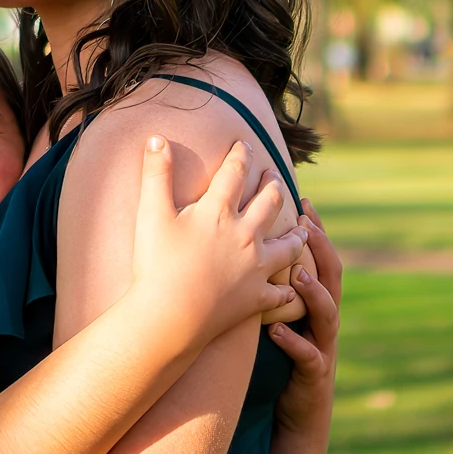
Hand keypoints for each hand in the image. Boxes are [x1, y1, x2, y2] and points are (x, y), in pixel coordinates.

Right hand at [130, 136, 306, 343]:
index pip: (235, 173)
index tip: (245, 144)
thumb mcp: (150, 212)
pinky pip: (281, 292)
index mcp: (219, 211)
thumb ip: (155, 173)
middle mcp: (245, 235)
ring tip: (301, 227)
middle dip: (273, 186)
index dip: (241, 155)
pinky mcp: (257, 297)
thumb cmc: (156, 263)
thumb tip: (155, 137)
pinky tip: (291, 286)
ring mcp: (255, 268)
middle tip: (274, 177)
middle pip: (269, 203)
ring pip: (288, 245)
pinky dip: (288, 288)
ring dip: (296, 233)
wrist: (170, 316)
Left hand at [268, 199, 340, 435]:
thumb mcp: (274, 316)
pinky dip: (293, 342)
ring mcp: (323, 347)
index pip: (319, 259)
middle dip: (322, 249)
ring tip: (297, 274)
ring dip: (314, 293)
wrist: (296, 413)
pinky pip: (308, 356)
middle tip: (306, 224)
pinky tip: (274, 330)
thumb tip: (239, 250)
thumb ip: (266, 286)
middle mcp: (323, 321)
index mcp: (314, 304)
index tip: (303, 200)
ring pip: (328, 314)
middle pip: (332, 277)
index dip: (316, 231)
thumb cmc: (280, 358)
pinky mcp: (313, 375)